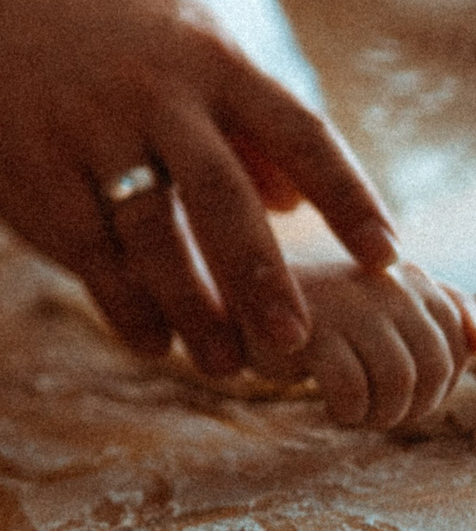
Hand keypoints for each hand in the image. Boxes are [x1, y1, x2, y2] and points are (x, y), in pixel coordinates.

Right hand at [0, 0, 396, 375]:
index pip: (299, 130)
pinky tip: (147, 336)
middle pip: (220, 194)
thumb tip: (291, 201)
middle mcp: (155, 87)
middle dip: (259, 277)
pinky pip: (81, 237)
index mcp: (212, 56)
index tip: (386, 256)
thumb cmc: (112, 13)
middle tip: (290, 344)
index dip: (348, 196)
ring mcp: (88, 117)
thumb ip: (243, 112)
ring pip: (148, 230)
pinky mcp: (28, 145)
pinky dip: (118, 296)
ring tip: (221, 363)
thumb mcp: (192, 36)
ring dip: (189, 307)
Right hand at [251, 262, 475, 428]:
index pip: (455, 344)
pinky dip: (348, 412)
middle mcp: (381, 278)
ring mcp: (344, 300)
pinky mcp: (307, 329)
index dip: (433, 382)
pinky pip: (354, 392)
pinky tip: (330, 404)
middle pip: (435, 367)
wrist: (234, 315)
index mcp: (404, 274)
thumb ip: (436, 316)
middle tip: (377, 410)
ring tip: (357, 412)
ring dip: (381, 414)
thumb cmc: (317, 320)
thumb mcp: (381, 312)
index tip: (397, 387)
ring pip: (400, 382)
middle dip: (411, 406)